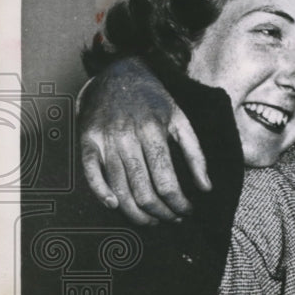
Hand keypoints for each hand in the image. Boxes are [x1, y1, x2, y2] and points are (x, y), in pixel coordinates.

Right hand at [78, 57, 209, 223]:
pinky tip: (115, 206)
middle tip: (172, 218)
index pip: (167, 181)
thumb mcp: (181, 120)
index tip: (188, 210)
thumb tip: (206, 187)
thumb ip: (195, 154)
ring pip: (118, 189)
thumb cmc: (154, 100)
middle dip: (161, 212)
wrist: (119, 74)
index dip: (179, 203)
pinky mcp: (87, 142)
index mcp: (153, 132)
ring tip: (152, 220)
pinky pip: (90, 175)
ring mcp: (104, 141)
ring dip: (136, 212)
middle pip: (143, 191)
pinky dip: (101, 194)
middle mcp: (126, 138)